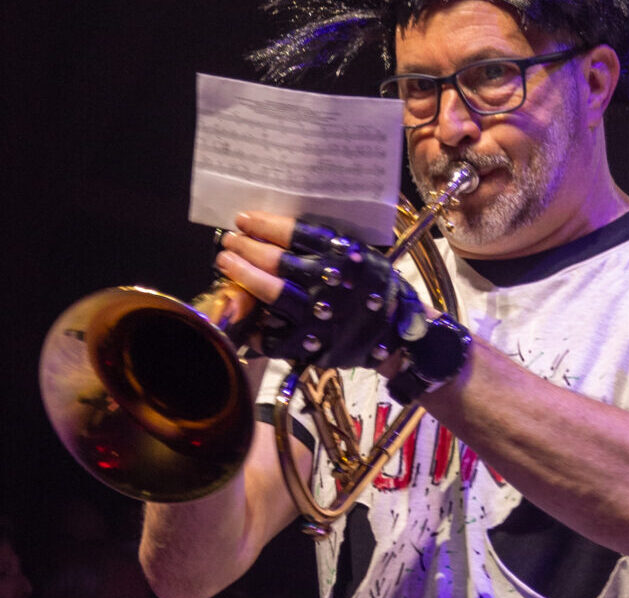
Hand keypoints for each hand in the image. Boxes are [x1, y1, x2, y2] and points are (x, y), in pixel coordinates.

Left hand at [217, 214, 469, 394]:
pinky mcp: (312, 346)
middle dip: (246, 247)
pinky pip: (274, 335)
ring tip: (226, 262)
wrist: (402, 338)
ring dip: (243, 275)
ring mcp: (318, 317)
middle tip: (229, 240)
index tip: (244, 219)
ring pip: (271, 293)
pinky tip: (241, 309)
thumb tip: (284, 230)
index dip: (264, 225)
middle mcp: (329, 284)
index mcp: (343, 256)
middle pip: (276, 261)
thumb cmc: (379, 290)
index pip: (295, 234)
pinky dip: (254, 323)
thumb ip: (330, 245)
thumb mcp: (364, 256)